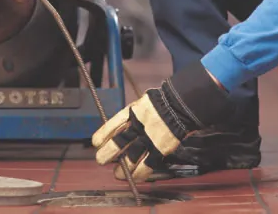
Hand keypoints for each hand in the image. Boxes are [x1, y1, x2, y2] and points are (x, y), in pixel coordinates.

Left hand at [92, 62, 231, 181]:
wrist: (182, 104)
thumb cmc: (163, 101)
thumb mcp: (144, 102)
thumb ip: (134, 114)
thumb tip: (123, 125)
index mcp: (132, 111)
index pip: (112, 125)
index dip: (102, 135)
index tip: (95, 143)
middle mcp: (138, 126)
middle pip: (117, 144)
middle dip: (107, 154)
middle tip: (101, 159)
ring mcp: (149, 138)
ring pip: (130, 158)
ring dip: (122, 168)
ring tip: (117, 173)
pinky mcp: (160, 149)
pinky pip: (147, 166)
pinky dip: (139, 174)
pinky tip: (134, 177)